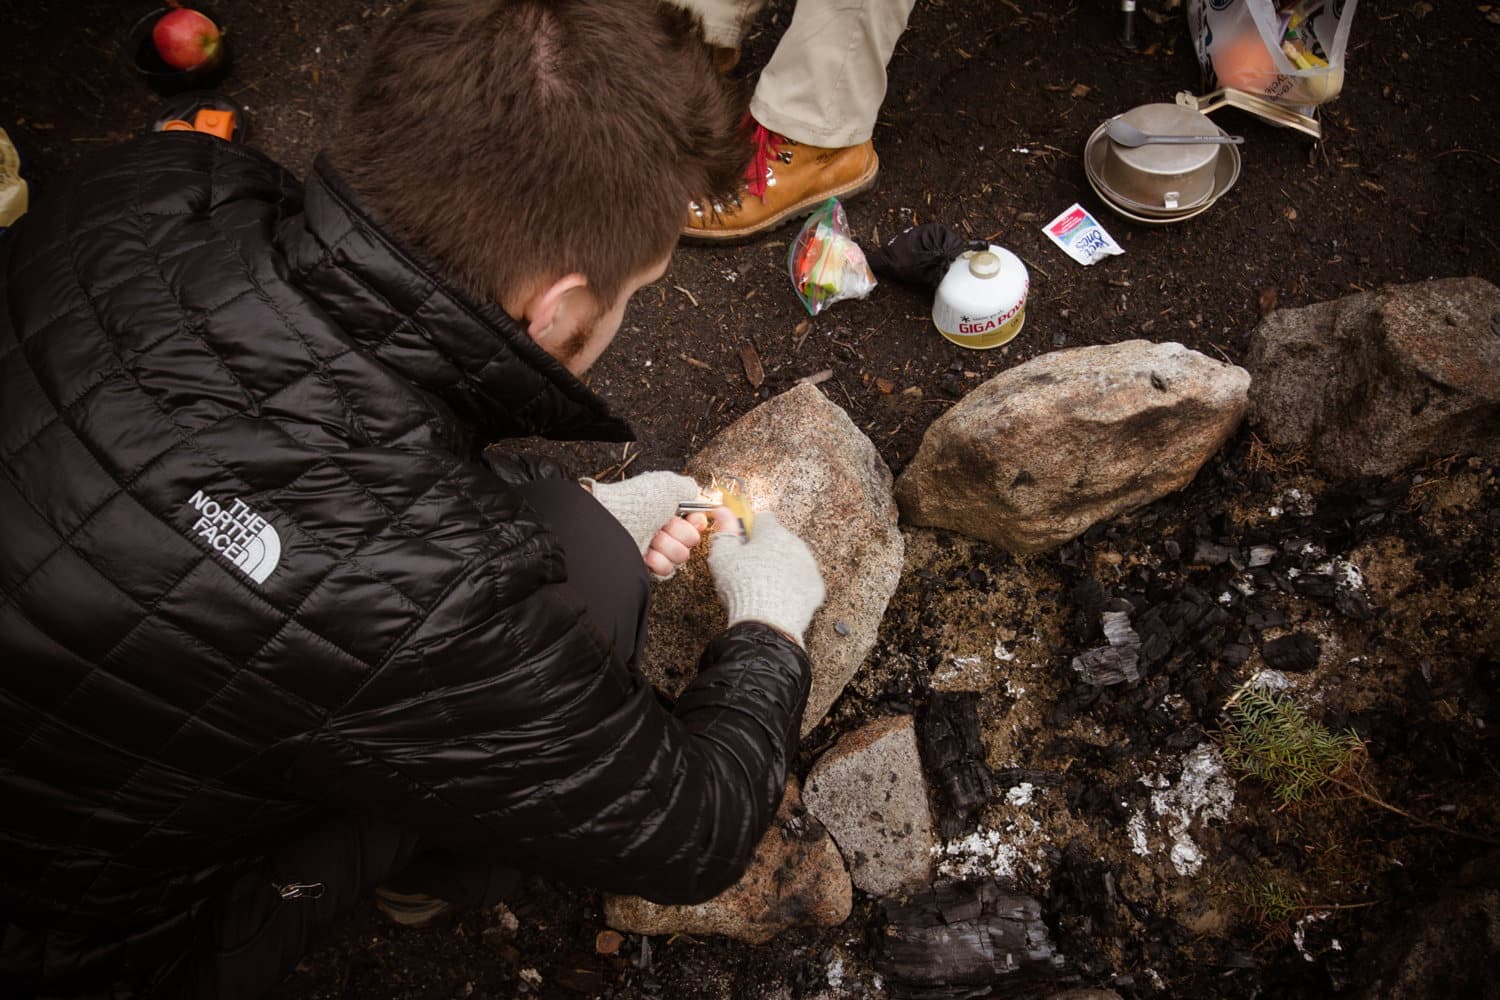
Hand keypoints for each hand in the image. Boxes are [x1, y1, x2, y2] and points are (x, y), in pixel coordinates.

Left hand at [585, 471, 705, 577]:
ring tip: (651, 537)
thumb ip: (689, 489)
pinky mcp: (648, 567)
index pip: (697, 522)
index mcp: (669, 510)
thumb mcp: (668, 485)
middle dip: (679, 532)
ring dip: (666, 545)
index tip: (689, 518)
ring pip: (681, 556)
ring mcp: (656, 549)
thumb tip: (699, 496)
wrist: (613, 523)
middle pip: (692, 540)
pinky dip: (657, 560)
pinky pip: (667, 569)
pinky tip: (645, 552)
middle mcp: (664, 528)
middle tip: (662, 525)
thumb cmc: (636, 502)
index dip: (695, 521)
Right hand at [707, 510, 825, 644]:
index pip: (763, 519)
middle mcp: (795, 544)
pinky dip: (793, 587)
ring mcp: (808, 566)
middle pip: (779, 540)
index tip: (742, 544)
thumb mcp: (723, 556)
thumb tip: (723, 510)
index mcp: (773, 533)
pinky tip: (778, 598)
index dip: (750, 531)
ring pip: (793, 560)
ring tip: (763, 587)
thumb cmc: (742, 586)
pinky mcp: (816, 587)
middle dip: (767, 550)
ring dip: (781, 568)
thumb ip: (724, 530)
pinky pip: (803, 581)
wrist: (766, 622)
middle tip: (749, 570)